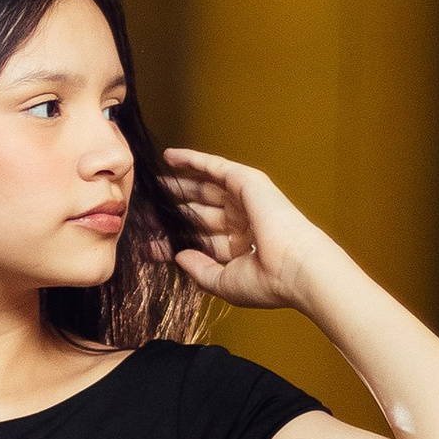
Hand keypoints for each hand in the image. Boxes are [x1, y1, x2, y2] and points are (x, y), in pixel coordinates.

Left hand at [163, 148, 328, 311]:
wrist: (294, 268)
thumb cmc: (266, 282)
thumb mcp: (222, 281)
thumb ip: (199, 269)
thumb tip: (178, 256)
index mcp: (240, 248)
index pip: (200, 242)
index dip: (174, 244)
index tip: (149, 247)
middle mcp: (242, 223)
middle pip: (198, 213)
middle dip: (172, 212)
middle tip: (145, 210)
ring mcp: (245, 201)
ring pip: (203, 189)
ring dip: (178, 185)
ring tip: (151, 183)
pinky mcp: (246, 182)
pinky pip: (214, 167)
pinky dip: (192, 160)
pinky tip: (169, 157)